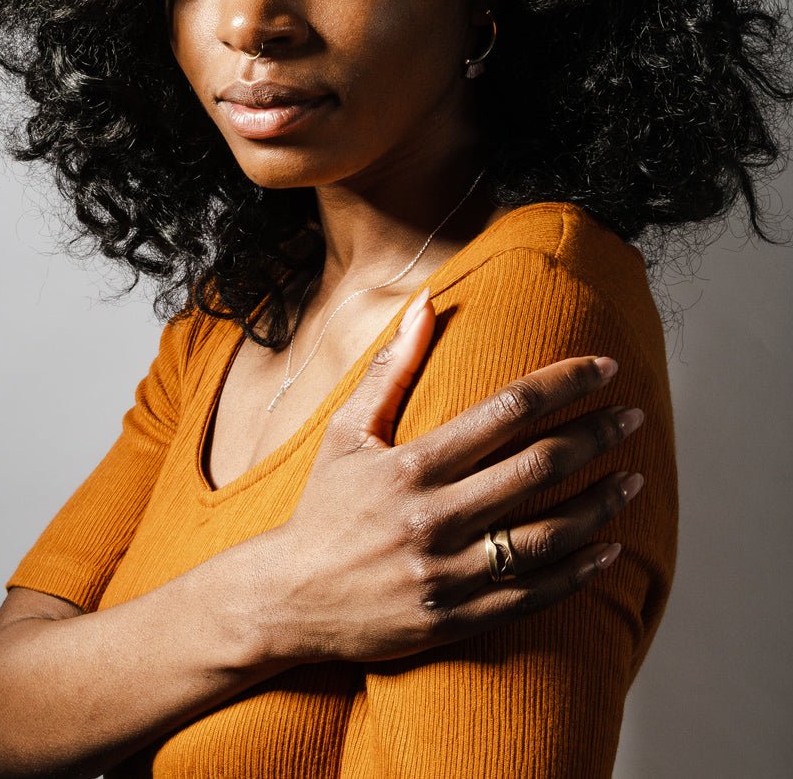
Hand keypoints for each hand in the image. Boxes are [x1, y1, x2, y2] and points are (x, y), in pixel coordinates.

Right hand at [277, 288, 643, 663]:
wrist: (287, 599)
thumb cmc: (323, 508)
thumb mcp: (346, 432)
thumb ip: (392, 368)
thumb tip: (426, 303)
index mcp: (411, 465)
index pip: (507, 409)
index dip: (564, 383)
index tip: (605, 368)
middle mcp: (434, 517)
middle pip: (538, 466)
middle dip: (596, 435)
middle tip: (633, 417)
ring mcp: (447, 572)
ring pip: (546, 534)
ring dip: (600, 503)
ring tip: (635, 479)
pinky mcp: (454, 619)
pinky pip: (532, 595)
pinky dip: (578, 571)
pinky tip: (608, 549)